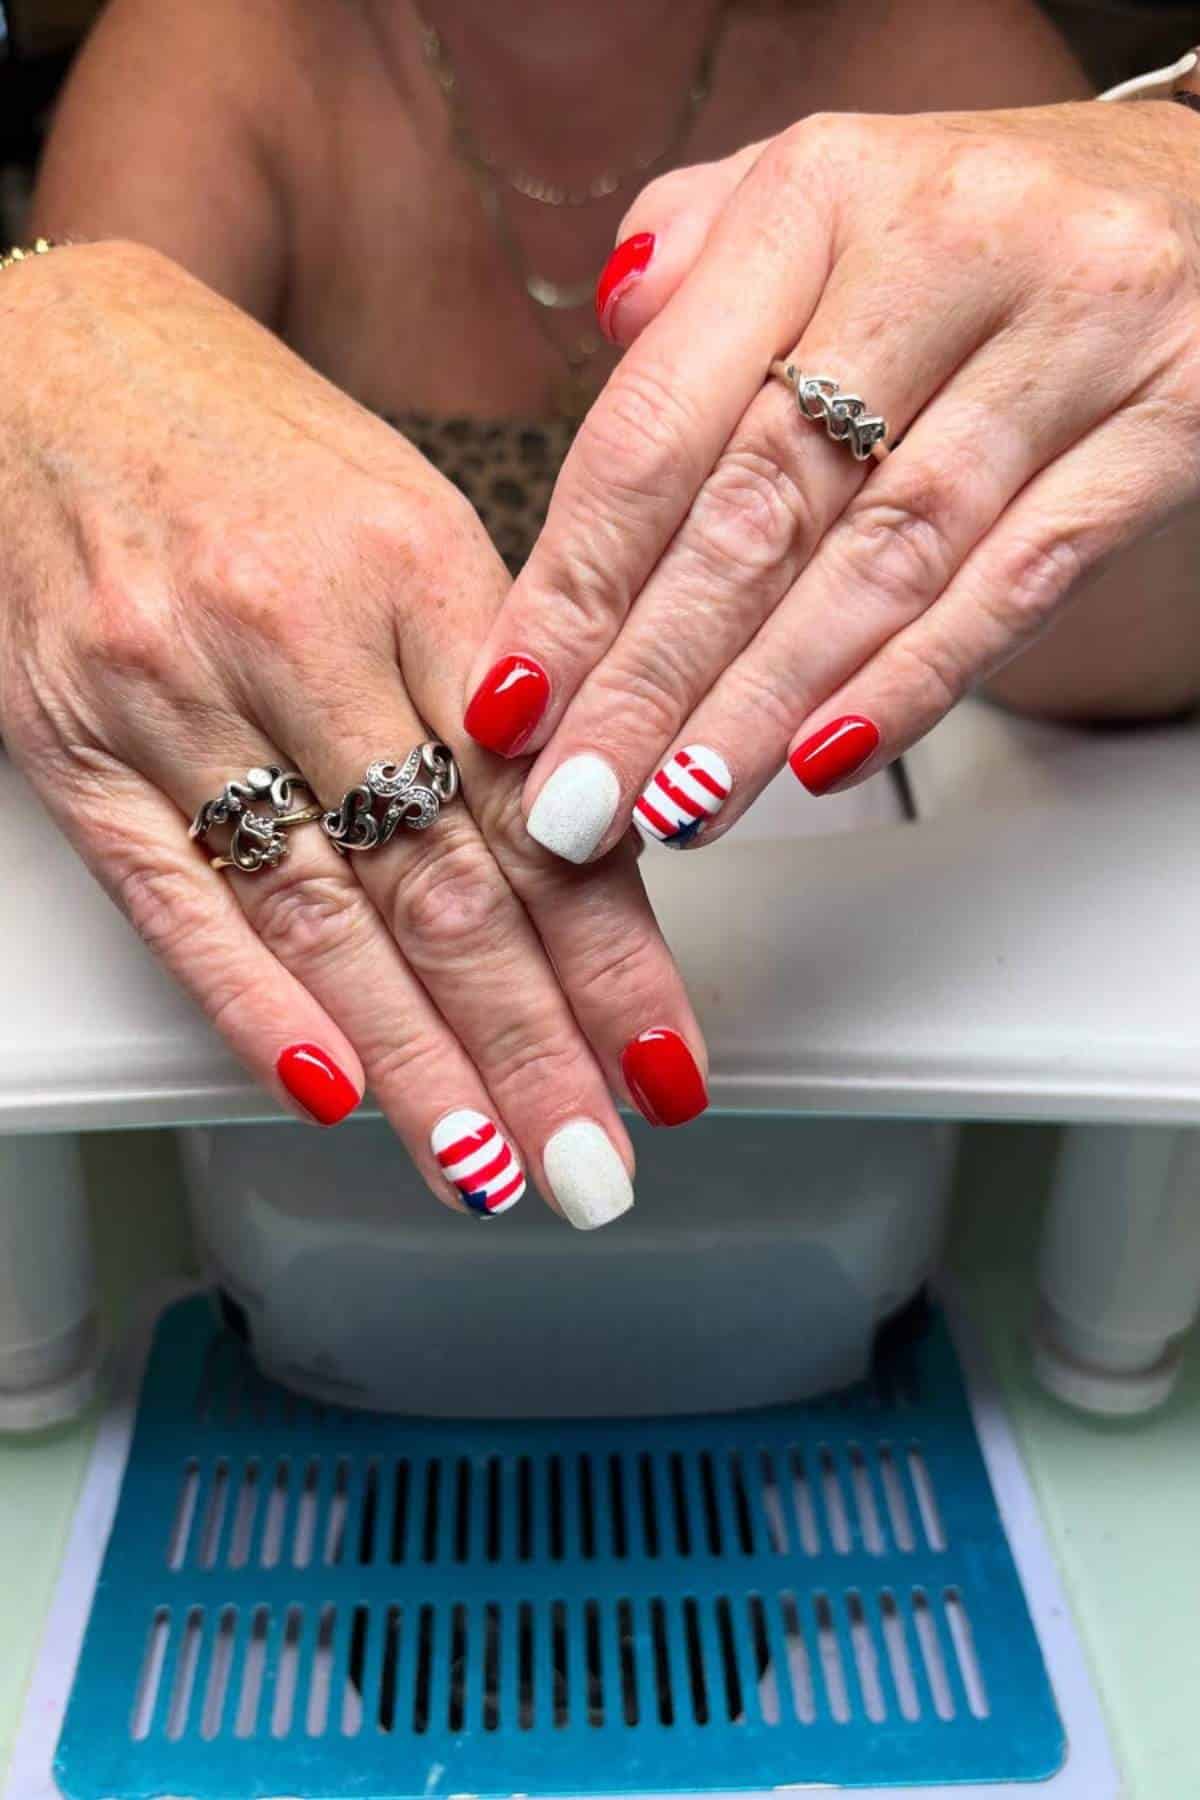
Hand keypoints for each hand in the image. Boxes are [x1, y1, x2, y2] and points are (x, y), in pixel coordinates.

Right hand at [0, 242, 707, 1228]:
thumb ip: (491, 677)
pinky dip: (258, 1007)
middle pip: (440, 880)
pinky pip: (178, 901)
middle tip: (594, 1162)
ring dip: (414, 1061)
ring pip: (321, 916)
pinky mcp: (75, 747)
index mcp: (413, 564)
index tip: (663, 1057)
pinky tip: (333, 1092)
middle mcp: (297, 634)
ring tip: (485, 1165)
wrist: (40, 358)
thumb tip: (578, 843)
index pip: (534, 803)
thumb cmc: (242, 439)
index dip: (609, 950)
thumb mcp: (404, 514)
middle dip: (530, 1042)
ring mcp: (177, 695)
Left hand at [464, 101, 1199, 852]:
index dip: (577, 579)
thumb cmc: (977, 222)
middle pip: (761, 504)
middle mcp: (945, 246)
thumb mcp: (822, 196)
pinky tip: (827, 759)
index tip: (516, 697)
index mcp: (821, 191)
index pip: (661, 420)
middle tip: (581, 797)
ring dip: (766, 706)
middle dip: (654, 676)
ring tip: (683, 805)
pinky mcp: (1172, 418)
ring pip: (885, 560)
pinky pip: (1022, 579)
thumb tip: (610, 336)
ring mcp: (1072, 333)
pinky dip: (918, 682)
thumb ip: (701, 259)